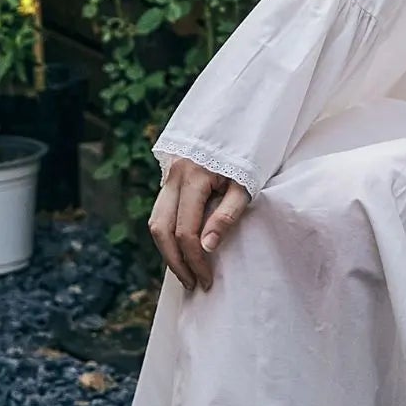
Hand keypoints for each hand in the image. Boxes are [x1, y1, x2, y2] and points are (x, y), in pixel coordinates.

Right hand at [149, 158, 250, 290]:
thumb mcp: (246, 184)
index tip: (207, 280)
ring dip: (167, 249)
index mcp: (193, 176)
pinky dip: (168, 233)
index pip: (186, 231)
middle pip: (161, 229)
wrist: (244, 122)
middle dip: (175, 261)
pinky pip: (161, 211)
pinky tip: (182, 248)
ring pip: (156, 220)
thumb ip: (227, 215)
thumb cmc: (250, 154)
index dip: (195, 260)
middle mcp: (174, 175)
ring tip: (185, 271)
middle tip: (191, 283)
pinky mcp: (171, 177)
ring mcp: (169, 175)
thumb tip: (207, 247)